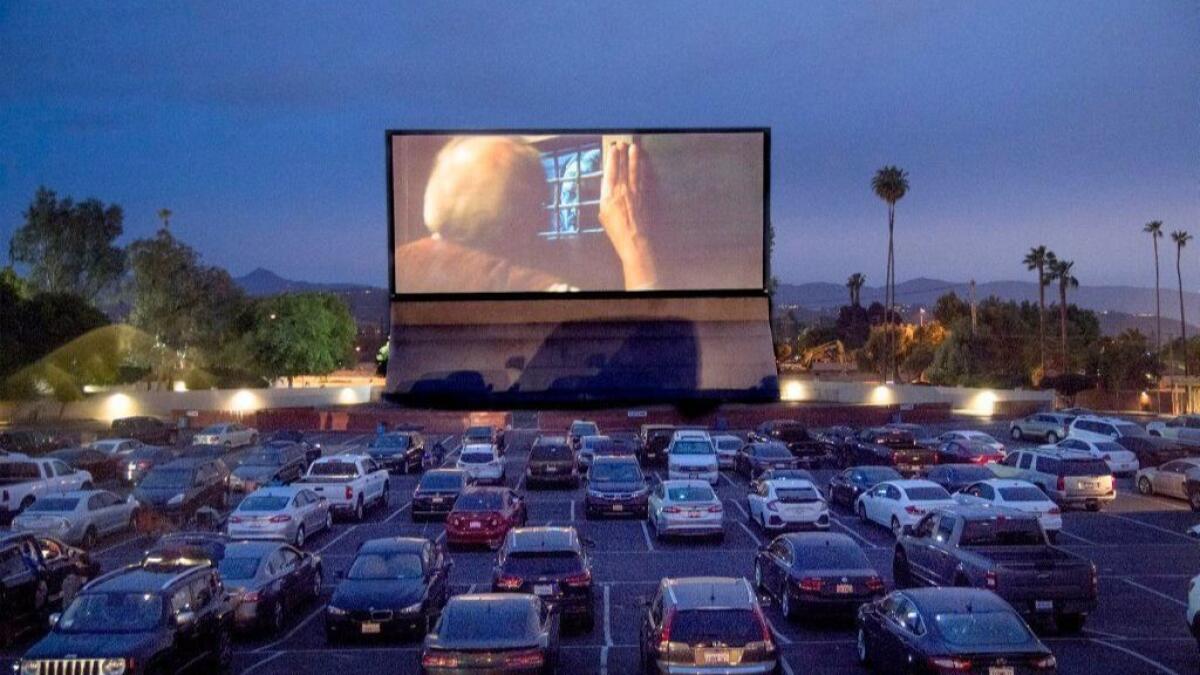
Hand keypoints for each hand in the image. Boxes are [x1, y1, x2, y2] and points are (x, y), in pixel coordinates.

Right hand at [599, 141, 656, 289]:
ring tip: (635, 148)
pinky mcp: (646, 196)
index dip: (612, 158)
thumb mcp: (603, 214)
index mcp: (610, 194)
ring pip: (635, 170)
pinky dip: (644, 168)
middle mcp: (623, 189)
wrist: (635, 240)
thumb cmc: (616, 231)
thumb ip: (605, 197)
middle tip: (623, 143)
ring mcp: (636, 192)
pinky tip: (644, 162)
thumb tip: (607, 187)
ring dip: (635, 157)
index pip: (611, 170)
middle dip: (623, 154)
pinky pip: (644, 178)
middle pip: (623, 166)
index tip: (613, 148)